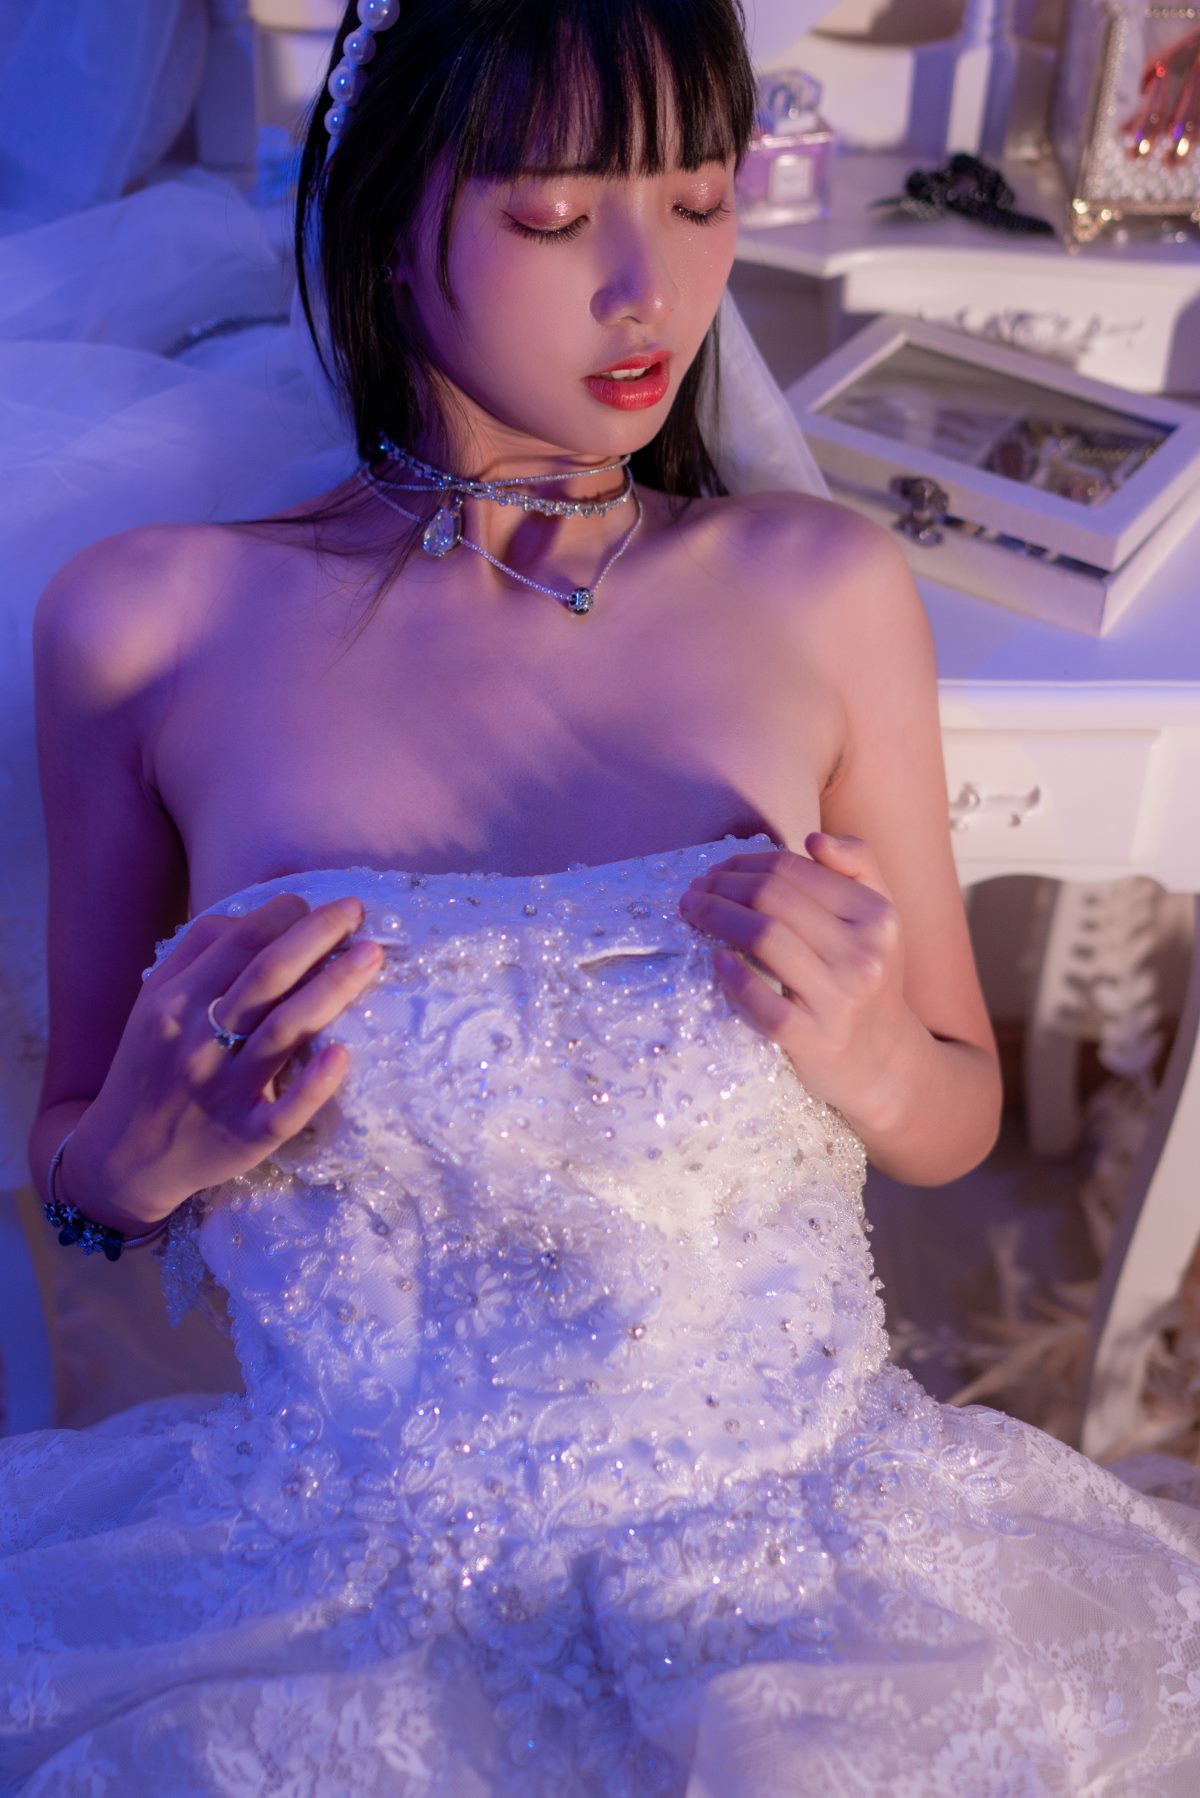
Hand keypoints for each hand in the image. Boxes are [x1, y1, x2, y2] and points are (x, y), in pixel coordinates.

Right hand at [67, 892, 384, 1230]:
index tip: (316, 905)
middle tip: (357, 910)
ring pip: (285, 1030)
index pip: (238, 942)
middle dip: (318, 935)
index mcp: (175, 1002)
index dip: (284, 915)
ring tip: (372, 955)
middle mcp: (199, 1042)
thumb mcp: (154, 1002)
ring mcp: (225, 1091)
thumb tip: (258, 916)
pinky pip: (286, 1109)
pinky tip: (343, 1054)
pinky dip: (315, 1082)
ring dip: (333, 988)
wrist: (125, 1157)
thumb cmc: (152, 1066)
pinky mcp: (249, 1136)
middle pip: (267, 975)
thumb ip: (198, 953)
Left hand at [677, 832, 915, 1131]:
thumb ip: (859, 866)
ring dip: (714, 917)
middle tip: (694, 890)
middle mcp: (863, 954)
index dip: (744, 863)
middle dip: (721, 886)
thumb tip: (813, 840)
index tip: (717, 870)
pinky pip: (763, 1002)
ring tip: (692, 912)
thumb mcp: (881, 918)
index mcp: (876, 916)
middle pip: (771, 898)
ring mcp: (839, 1000)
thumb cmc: (870, 978)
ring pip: (763, 937)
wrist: (884, 1061)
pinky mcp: (814, 1040)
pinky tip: (715, 959)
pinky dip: (733, 976)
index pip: (792, 870)